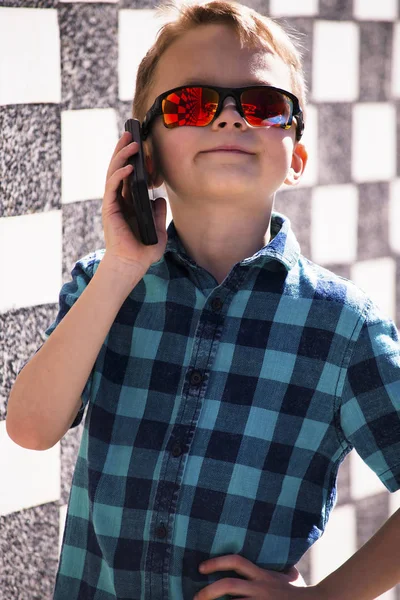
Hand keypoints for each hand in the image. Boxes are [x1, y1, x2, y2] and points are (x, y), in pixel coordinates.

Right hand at [102, 130, 167, 275]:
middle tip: (131, 132)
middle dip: (124, 149)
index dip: (136, 160)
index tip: (145, 146)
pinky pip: (113, 186)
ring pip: (114, 172)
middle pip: (119, 168)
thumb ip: (158, 214)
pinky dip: (120, 174)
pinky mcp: (110, 208)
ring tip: (131, 141)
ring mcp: (113, 203)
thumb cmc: (143, 251)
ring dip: (122, 155)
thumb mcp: (157, 230)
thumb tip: (160, 199)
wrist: (132, 265)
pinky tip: (130, 166)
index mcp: (129, 202)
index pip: (130, 176)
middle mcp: (119, 200)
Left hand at [193, 554, 321, 599]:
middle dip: (209, 590)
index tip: (201, 567)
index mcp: (261, 575)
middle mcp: (259, 588)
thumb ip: (283, 574)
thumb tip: (289, 570)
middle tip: (196, 597)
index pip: (236, 561)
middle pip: (229, 584)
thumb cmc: (298, 595)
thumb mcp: (288, 580)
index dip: (217, 562)